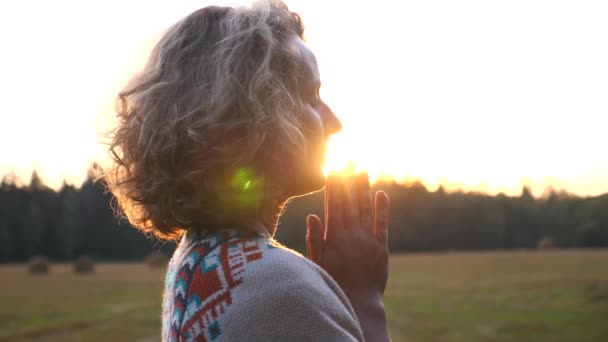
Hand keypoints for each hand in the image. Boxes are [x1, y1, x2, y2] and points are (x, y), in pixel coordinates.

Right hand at [306, 172, 389, 298]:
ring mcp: (369, 239)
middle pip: (350, 202)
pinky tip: (381, 193)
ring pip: (366, 208)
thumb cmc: (334, 284)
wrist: (359, 303)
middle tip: (348, 160)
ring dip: (363, 188)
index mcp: (335, 237)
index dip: (334, 186)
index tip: (333, 170)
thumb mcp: (318, 264)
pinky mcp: (382, 247)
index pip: (334, 205)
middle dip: (348, 180)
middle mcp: (353, 234)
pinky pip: (382, 224)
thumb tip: (312, 216)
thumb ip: (315, 240)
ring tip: (362, 169)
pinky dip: (382, 208)